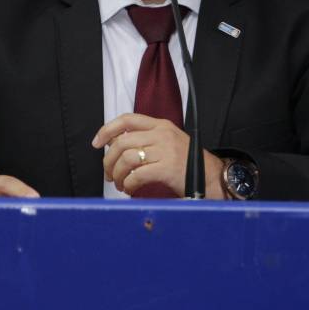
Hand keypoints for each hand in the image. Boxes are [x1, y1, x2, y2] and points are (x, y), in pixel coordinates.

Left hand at [92, 113, 224, 198]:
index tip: (97, 143)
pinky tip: (131, 190)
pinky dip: (129, 185)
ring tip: (120, 184)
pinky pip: (137, 176)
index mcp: (161, 125)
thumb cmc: (188, 163)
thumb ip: (146, 140)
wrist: (212, 176)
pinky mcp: (167, 168)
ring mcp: (165, 150)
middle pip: (122, 142)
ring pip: (126, 159)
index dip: (107, 130)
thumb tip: (116, 147)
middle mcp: (162, 134)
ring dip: (117, 175)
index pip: (127, 119)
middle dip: (109, 161)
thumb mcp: (168, 142)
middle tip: (109, 174)